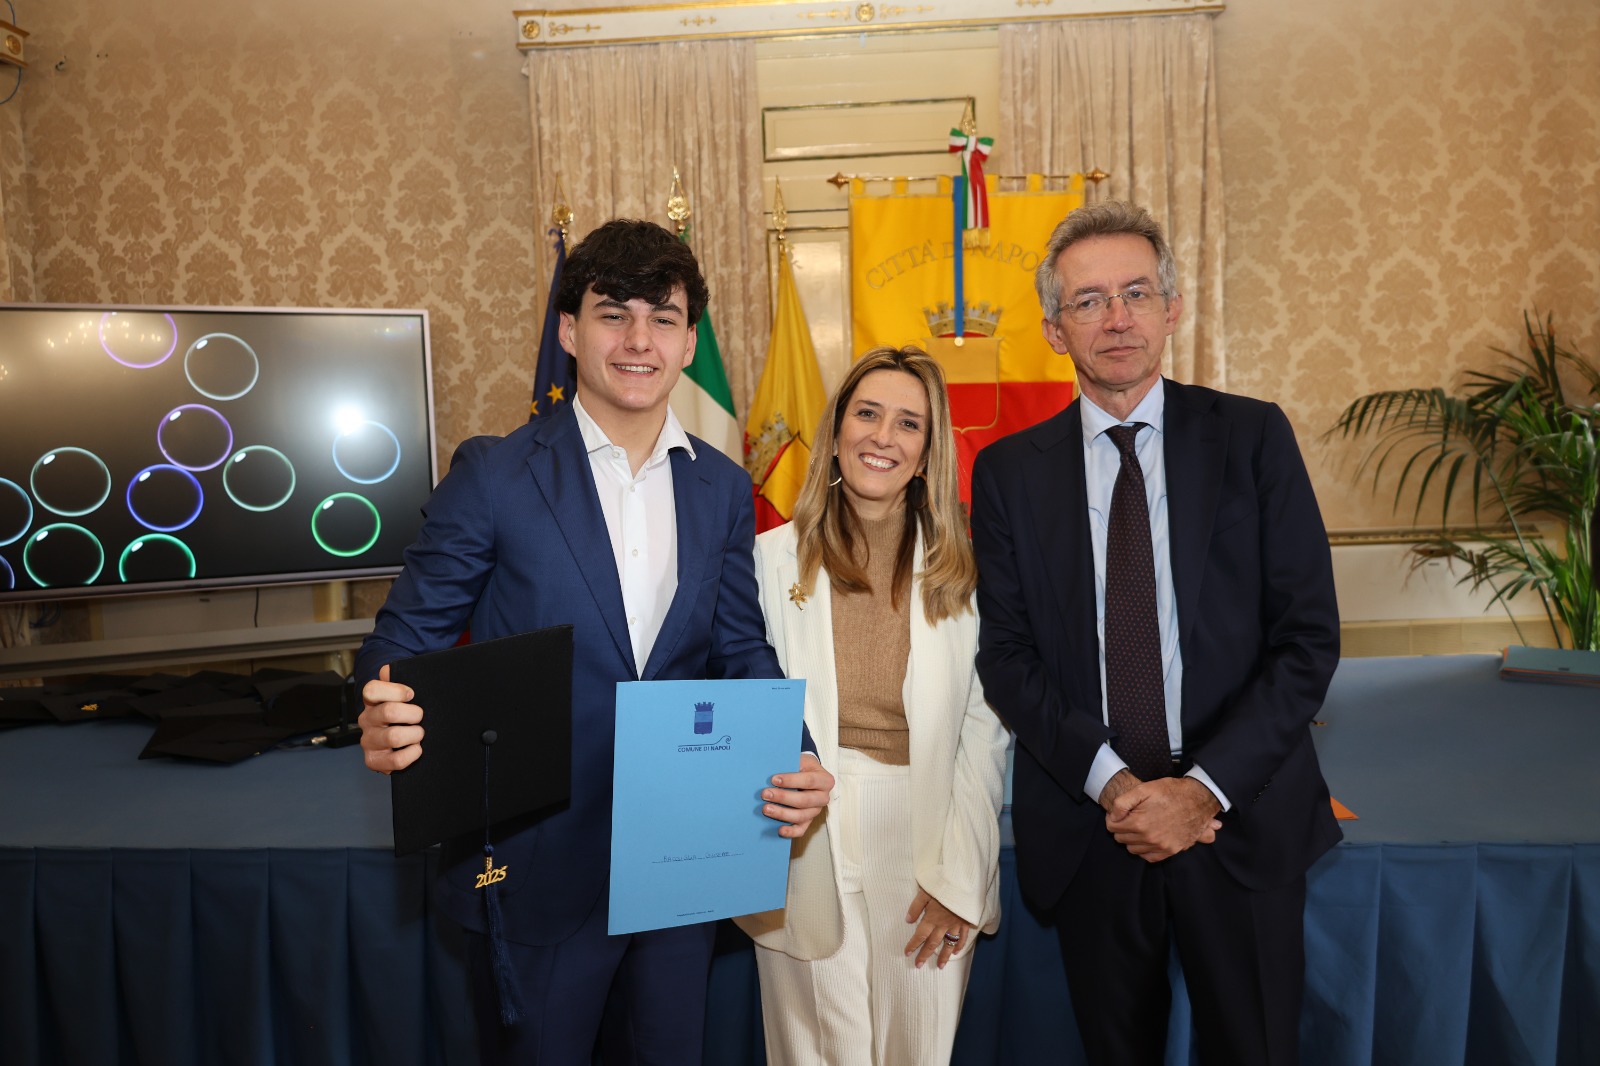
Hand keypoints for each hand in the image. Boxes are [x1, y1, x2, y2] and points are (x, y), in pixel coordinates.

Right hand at [359, 664, 424, 773]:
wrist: (396, 743)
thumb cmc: (402, 714)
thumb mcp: (401, 695)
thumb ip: (396, 678)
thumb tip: (387, 670)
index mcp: (371, 701)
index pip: (372, 689)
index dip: (396, 690)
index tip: (411, 694)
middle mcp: (366, 720)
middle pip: (389, 711)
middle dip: (413, 714)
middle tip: (420, 717)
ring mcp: (368, 741)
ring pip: (394, 736)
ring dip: (414, 734)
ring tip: (419, 734)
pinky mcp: (374, 761)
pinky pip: (396, 760)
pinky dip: (411, 754)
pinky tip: (416, 749)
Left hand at [761, 752, 832, 838]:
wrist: (806, 772)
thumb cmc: (801, 766)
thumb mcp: (800, 761)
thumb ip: (790, 766)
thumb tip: (770, 773)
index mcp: (825, 780)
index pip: (809, 781)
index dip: (791, 781)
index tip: (774, 779)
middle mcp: (823, 797)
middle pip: (805, 800)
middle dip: (783, 798)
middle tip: (765, 794)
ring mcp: (816, 811)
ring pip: (801, 816)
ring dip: (782, 813)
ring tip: (766, 809)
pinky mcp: (808, 821)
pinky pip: (801, 829)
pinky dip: (791, 832)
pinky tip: (779, 830)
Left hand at [904, 888, 973, 969]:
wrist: (964, 883)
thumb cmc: (942, 884)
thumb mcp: (924, 892)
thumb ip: (916, 907)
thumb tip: (907, 920)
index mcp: (931, 918)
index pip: (920, 935)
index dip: (912, 945)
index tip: (907, 953)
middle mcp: (942, 925)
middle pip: (932, 943)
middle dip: (925, 955)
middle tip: (919, 965)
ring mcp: (955, 925)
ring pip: (948, 944)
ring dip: (943, 956)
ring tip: (940, 966)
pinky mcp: (965, 922)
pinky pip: (962, 937)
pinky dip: (959, 945)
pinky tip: (956, 952)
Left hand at [1105, 776, 1222, 862]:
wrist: (1198, 799)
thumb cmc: (1171, 791)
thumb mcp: (1143, 789)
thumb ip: (1122, 803)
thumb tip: (1112, 816)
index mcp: (1139, 823)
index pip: (1112, 827)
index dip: (1113, 817)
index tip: (1120, 812)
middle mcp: (1149, 838)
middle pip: (1121, 838)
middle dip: (1122, 827)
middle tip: (1129, 817)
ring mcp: (1161, 846)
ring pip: (1133, 849)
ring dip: (1132, 839)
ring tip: (1139, 826)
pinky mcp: (1171, 850)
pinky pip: (1149, 857)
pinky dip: (1144, 849)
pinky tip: (1147, 838)